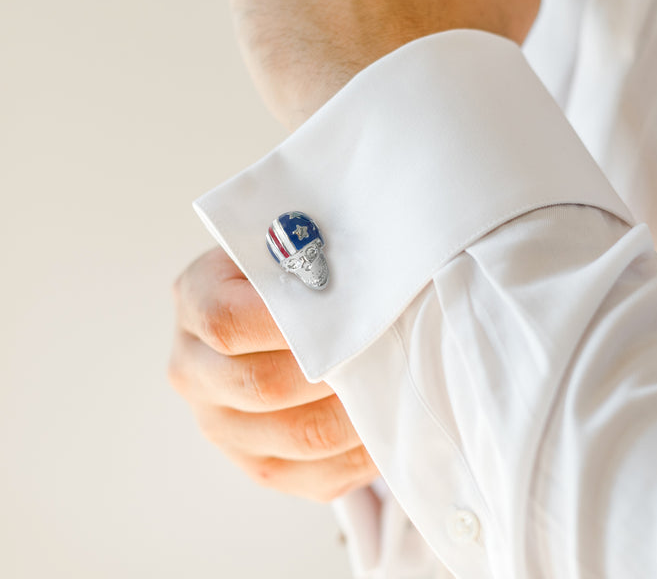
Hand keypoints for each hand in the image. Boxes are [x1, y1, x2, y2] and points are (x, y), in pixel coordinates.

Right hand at [169, 248, 378, 501]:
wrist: (277, 313)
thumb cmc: (293, 270)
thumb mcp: (287, 243)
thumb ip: (306, 251)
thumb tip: (356, 278)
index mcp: (195, 303)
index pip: (228, 322)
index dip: (289, 323)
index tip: (345, 312)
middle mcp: (195, 371)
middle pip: (262, 384)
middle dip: (335, 368)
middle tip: (387, 348)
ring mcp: (224, 427)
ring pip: (297, 437)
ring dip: (356, 414)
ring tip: (398, 384)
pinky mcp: (262, 466)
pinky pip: (318, 476)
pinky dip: (363, 454)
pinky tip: (390, 421)